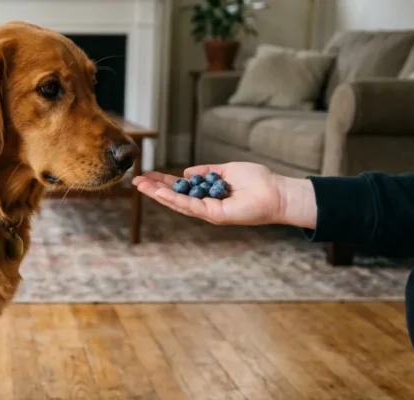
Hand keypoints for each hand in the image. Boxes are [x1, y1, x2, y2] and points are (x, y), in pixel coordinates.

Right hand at [132, 162, 316, 227]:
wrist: (277, 192)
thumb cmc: (258, 181)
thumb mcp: (226, 171)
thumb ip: (206, 172)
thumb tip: (186, 173)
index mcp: (208, 194)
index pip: (181, 188)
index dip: (164, 181)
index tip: (148, 174)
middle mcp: (205, 205)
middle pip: (174, 197)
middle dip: (154, 189)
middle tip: (136, 181)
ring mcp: (208, 212)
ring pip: (178, 203)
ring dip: (158, 194)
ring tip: (141, 185)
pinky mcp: (214, 215)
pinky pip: (190, 206)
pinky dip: (174, 199)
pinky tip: (160, 192)